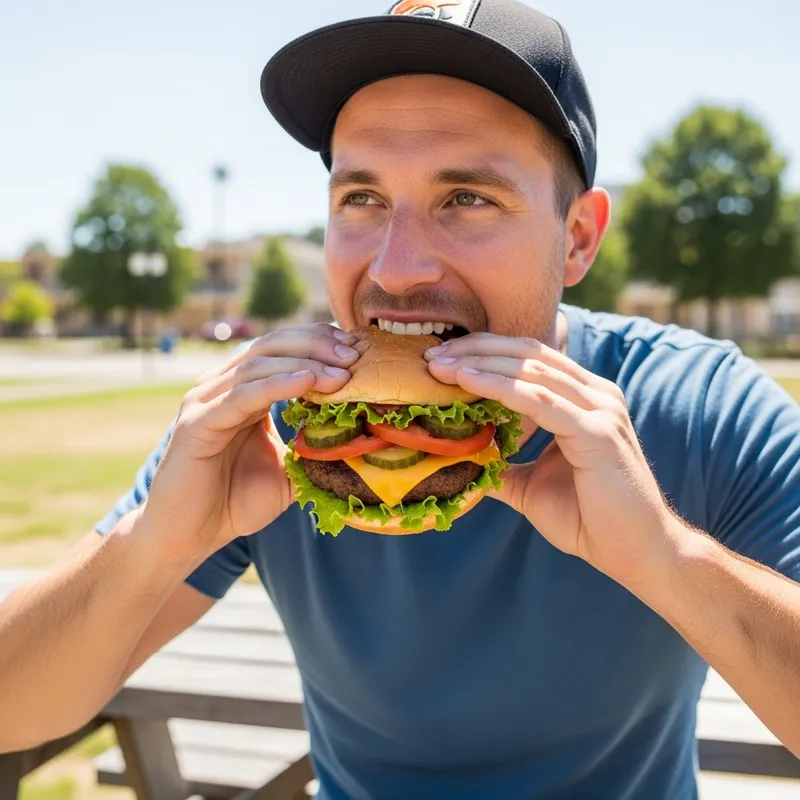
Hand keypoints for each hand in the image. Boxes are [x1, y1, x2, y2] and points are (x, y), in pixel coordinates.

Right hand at [139, 324, 359, 561]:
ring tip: (341, 372)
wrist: (187, 537)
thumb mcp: (288, 471)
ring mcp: (206, 401)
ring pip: (259, 364)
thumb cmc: (234, 502)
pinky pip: (242, 395)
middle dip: (317, 345)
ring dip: (305, 363)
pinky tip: (307, 381)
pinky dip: (277, 384)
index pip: (284, 348)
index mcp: (243, 390)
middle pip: (273, 345)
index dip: (320, 342)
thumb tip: (362, 443)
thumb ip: (315, 449)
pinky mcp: (197, 423)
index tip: (359, 350)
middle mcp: (222, 386)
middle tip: (355, 354)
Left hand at [426, 333, 678, 584]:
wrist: (638, 553)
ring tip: (439, 365)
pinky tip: (467, 381)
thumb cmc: (591, 520)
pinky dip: (499, 387)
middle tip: (431, 355)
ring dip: (480, 364)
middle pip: (528, 354)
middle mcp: (596, 395)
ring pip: (531, 371)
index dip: (484, 352)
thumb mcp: (531, 486)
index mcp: (585, 399)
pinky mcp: (598, 432)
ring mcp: (600, 409)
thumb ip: (501, 466)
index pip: (529, 359)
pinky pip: (540, 401)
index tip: (440, 359)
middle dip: (476, 350)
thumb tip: (461, 460)